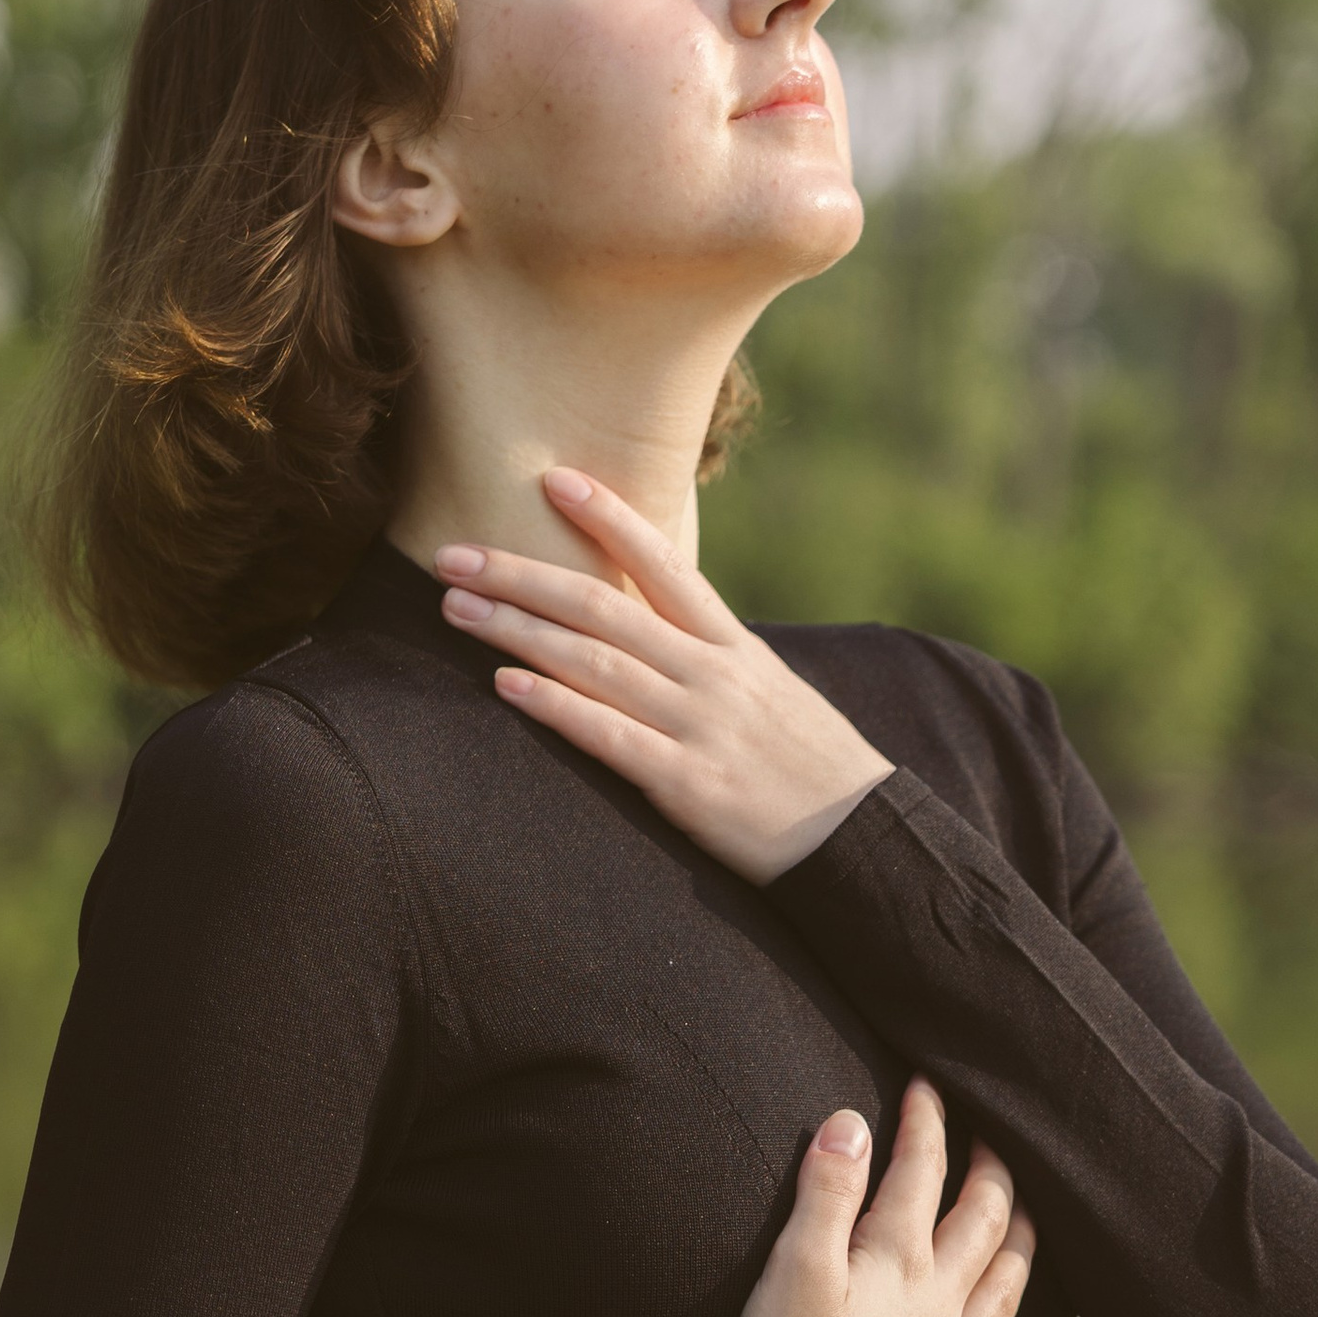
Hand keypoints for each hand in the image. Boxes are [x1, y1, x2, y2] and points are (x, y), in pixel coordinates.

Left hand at [434, 470, 892, 885]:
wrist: (864, 837)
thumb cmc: (807, 763)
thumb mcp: (767, 691)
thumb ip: (707, 657)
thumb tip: (647, 627)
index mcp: (733, 645)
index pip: (664, 562)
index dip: (608, 516)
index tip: (553, 479)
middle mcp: (712, 673)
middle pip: (604, 607)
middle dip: (522, 575)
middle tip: (453, 554)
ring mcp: (700, 726)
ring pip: (594, 662)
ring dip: (517, 630)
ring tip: (455, 606)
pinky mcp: (689, 784)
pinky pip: (610, 736)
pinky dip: (555, 706)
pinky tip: (506, 684)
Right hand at [731, 1080, 1030, 1316]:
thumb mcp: (793, 1264)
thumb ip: (826, 1190)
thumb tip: (853, 1124)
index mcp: (900, 1262)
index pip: (922, 1172)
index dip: (927, 1123)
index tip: (927, 1087)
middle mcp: (938, 1309)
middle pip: (986, 1226)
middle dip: (994, 1174)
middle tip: (994, 1142)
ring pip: (1005, 1296)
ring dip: (1019, 1250)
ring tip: (1024, 1224)